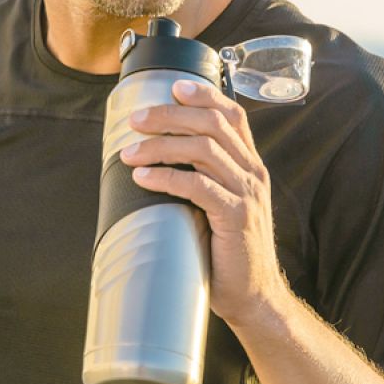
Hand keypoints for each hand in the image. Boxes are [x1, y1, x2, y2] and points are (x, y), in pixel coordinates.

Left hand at [120, 78, 286, 326]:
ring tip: (129, 152)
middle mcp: (253, 174)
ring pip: (204, 149)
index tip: (173, 86)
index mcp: (250, 166)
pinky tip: (143, 178)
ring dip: (160, 145)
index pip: (232, 115)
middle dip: (170, 116)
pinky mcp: (236, 218)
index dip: (204, 95)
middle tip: (136, 120)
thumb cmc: (228, 252)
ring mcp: (247, 194)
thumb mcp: (221, 206)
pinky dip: (167, 177)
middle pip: (212, 124)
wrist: (255, 296)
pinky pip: (199, 187)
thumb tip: (155, 162)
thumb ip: (203, 181)